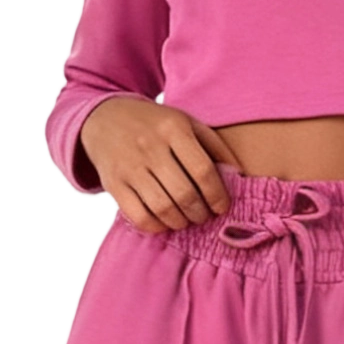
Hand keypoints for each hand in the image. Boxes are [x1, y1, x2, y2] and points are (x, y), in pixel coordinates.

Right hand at [80, 98, 245, 232]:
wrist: (105, 118)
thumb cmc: (155, 124)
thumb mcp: (186, 122)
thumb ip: (213, 145)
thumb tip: (239, 175)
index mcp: (173, 128)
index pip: (203, 170)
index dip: (217, 195)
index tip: (222, 207)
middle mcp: (150, 146)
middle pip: (184, 193)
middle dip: (200, 213)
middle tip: (204, 216)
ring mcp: (129, 167)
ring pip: (163, 208)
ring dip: (181, 222)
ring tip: (186, 219)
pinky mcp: (113, 184)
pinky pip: (139, 216)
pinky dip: (157, 226)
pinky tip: (165, 221)